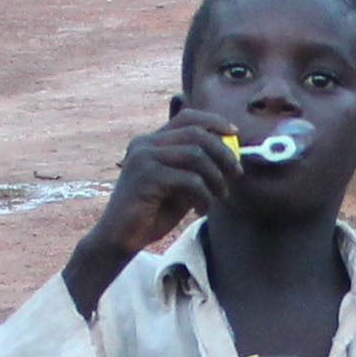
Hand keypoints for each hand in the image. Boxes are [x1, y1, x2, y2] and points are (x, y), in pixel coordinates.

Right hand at [80, 117, 233, 273]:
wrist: (120, 239)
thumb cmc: (151, 214)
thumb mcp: (179, 187)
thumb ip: (196, 169)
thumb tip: (230, 157)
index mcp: (151, 141)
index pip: (187, 118)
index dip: (214, 121)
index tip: (234, 133)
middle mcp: (145, 144)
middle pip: (196, 134)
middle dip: (223, 153)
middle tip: (235, 173)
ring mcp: (143, 158)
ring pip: (195, 155)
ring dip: (216, 177)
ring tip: (220, 196)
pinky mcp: (146, 177)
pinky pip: (189, 180)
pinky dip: (203, 195)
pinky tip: (201, 209)